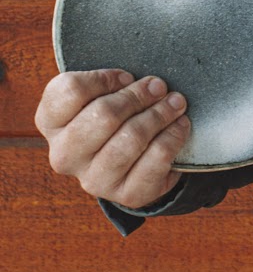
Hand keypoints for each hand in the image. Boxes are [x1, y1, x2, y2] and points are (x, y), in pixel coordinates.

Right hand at [35, 70, 188, 209]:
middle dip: (137, 97)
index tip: (126, 77)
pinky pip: (155, 161)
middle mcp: (65, 155)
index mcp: (52, 123)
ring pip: (130, 139)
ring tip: (176, 103)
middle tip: (159, 87)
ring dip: (159, 115)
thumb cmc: (115, 117)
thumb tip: (149, 85)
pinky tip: (180, 125)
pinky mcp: (126, 194)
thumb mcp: (102, 95)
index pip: (70, 91)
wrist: (133, 162)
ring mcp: (93, 180)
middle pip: (103, 115)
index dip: (103, 78)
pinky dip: (173, 137)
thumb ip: (112, 83)